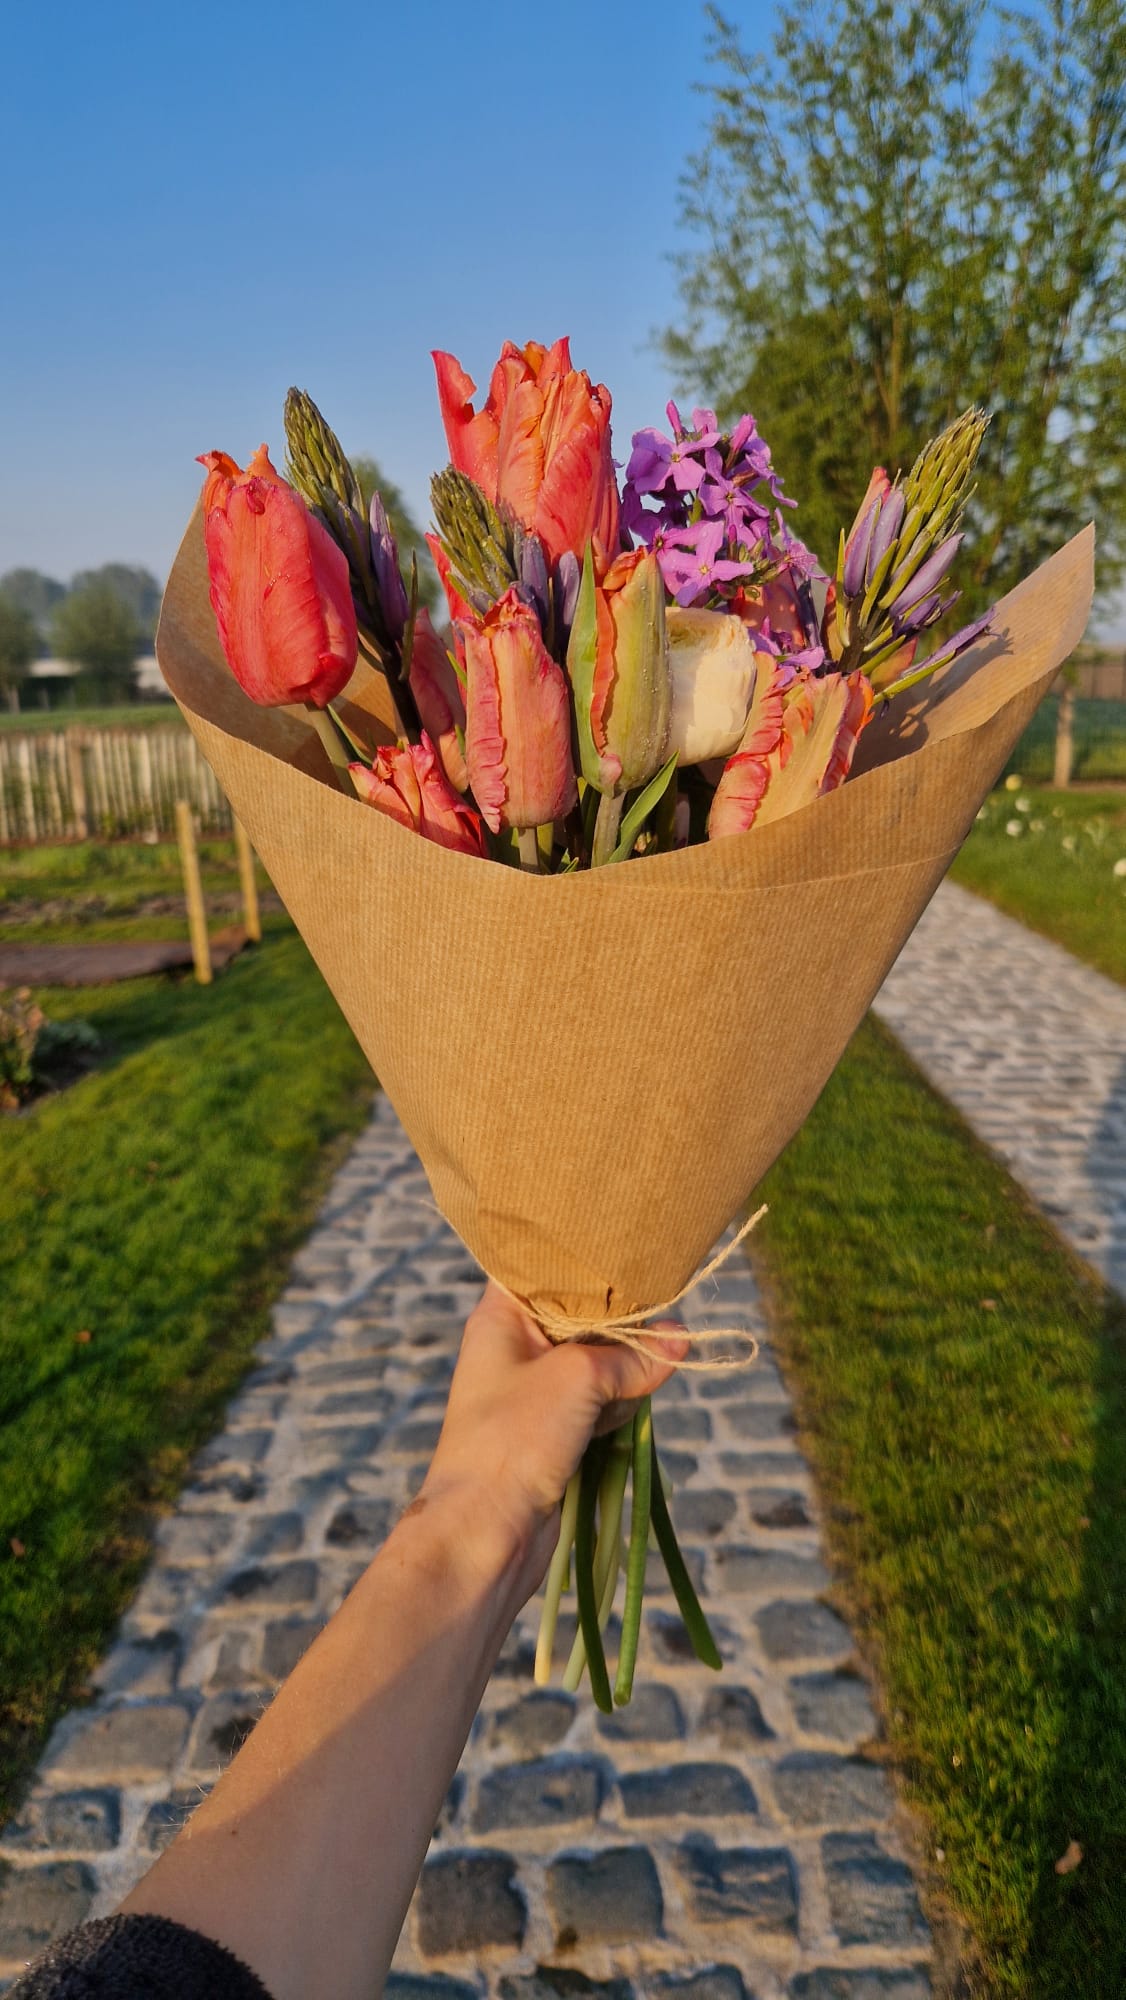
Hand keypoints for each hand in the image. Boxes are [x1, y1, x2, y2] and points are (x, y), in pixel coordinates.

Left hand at [419, 1281, 685, 1602]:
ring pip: (599, 1363)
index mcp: (500, 1317)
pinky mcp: (554, 1431)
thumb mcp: (578, 1378)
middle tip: (654, 1326)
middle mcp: (514, 1348)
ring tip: (621, 1396)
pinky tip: (615, 1425)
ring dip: (620, 1378)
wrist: (485, 1533)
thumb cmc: (514, 1439)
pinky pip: (600, 1403)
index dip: (585, 1260)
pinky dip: (615, 1410)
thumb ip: (632, 1354)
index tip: (632, 1256)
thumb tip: (681, 1338)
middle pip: (582, 1316)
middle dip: (619, 1327)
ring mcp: (535, 1392)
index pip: (541, 1265)